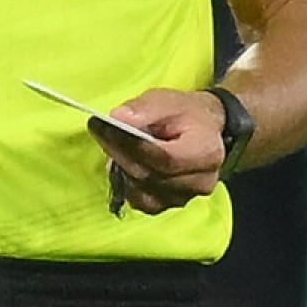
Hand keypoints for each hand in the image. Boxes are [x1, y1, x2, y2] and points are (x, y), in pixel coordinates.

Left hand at [87, 88, 226, 214]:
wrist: (203, 131)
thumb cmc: (186, 114)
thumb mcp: (168, 100)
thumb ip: (144, 108)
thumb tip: (117, 118)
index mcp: (206, 153)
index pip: (163, 157)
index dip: (131, 144)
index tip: (104, 126)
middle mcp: (200, 182)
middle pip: (149, 175)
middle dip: (119, 153)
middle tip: (99, 130)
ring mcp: (185, 198)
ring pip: (141, 191)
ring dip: (120, 168)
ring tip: (114, 144)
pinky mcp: (169, 206)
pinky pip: (140, 201)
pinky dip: (126, 182)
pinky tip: (124, 163)